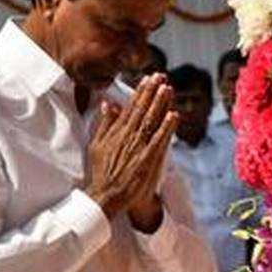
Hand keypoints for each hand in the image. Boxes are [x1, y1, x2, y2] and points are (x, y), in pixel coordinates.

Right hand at [84, 74, 177, 223]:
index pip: (131, 107)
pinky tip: (173, 115)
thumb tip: (109, 104)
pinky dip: (166, 128)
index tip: (149, 78)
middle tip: (160, 76)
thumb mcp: (98, 144)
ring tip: (167, 88)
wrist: (106, 196)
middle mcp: (127, 137)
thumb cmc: (103, 172)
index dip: (141, 92)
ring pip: (150, 121)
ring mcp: (137, 148)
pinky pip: (159, 141)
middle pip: (141, 110)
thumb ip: (105, 124)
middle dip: (151, 92)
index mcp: (117, 132)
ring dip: (159, 104)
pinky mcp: (147, 160)